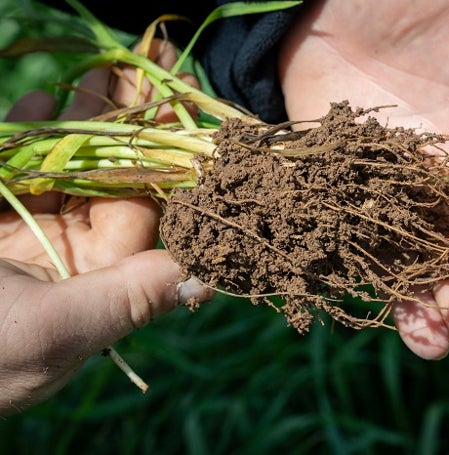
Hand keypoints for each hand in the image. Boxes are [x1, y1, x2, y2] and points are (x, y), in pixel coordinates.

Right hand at [0, 40, 210, 414]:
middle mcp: (68, 249)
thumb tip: (208, 279)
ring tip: (114, 68)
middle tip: (160, 67)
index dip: (176, 161)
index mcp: (98, 280)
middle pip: (113, 174)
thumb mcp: (58, 330)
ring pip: (66, 159)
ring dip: (88, 113)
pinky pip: (11, 161)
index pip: (149, 210)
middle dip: (136, 122)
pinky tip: (43, 97)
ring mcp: (25, 225)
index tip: (198, 115)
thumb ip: (131, 298)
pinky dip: (25, 129)